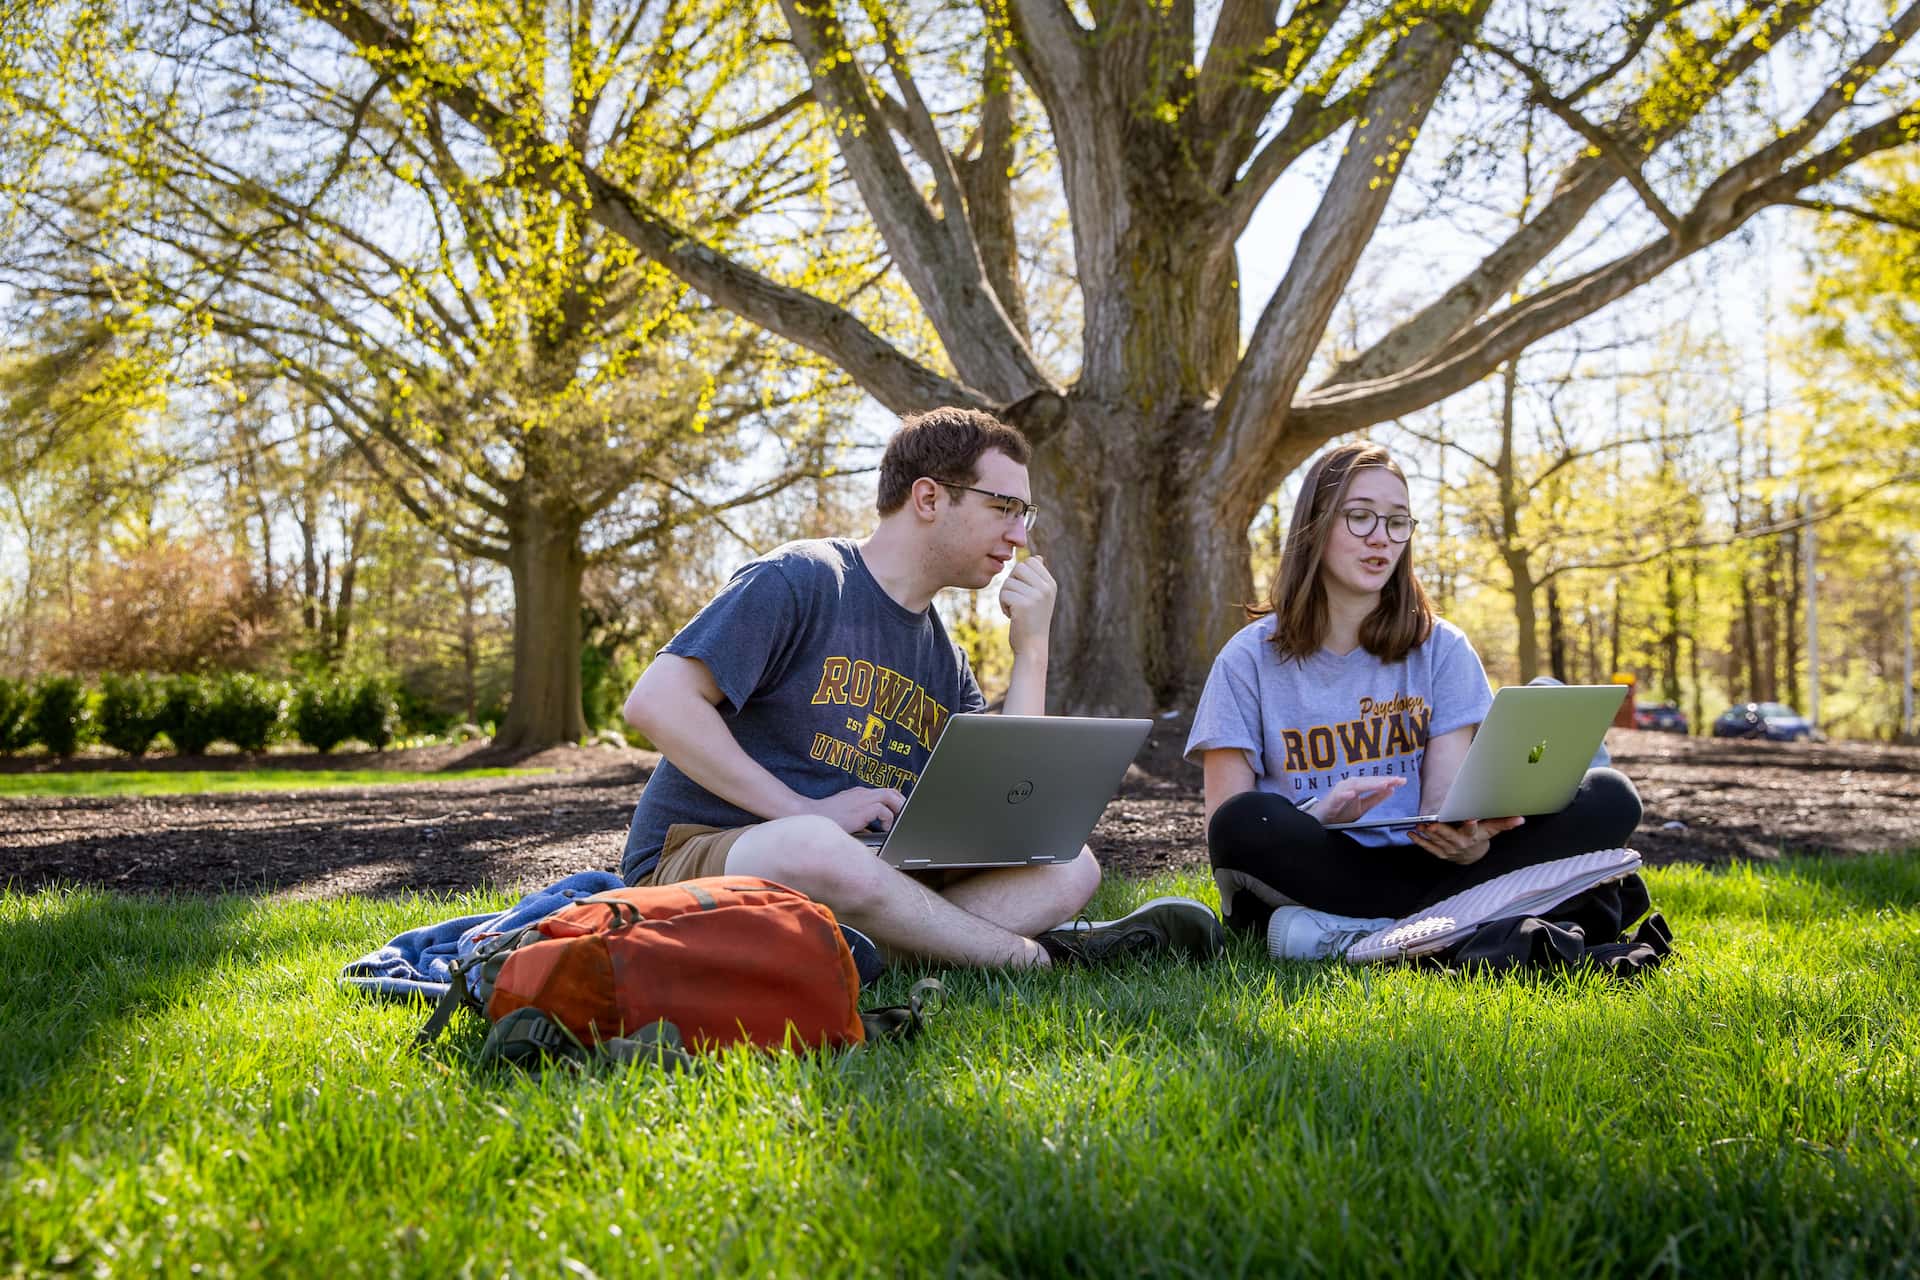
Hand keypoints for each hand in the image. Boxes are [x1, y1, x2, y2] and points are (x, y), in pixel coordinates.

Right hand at [807, 786, 906, 834]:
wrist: (808, 816)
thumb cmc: (825, 819)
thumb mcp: (846, 817)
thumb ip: (860, 819)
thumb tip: (872, 831)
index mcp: (859, 794)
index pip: (883, 792)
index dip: (895, 800)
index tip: (900, 810)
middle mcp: (862, 793)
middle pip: (891, 791)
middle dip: (902, 802)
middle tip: (905, 815)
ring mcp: (862, 799)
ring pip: (891, 796)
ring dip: (898, 808)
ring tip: (899, 820)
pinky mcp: (862, 809)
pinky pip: (883, 809)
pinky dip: (888, 819)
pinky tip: (885, 828)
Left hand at [999, 554, 1056, 653]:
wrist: (1032, 647)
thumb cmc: (1032, 621)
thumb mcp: (1040, 597)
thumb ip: (1037, 578)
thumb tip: (1037, 557)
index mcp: (1051, 584)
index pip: (1030, 561)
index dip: (1020, 574)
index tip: (1023, 591)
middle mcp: (1046, 588)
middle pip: (1018, 568)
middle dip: (1012, 583)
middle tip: (1016, 599)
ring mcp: (1036, 596)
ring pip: (1008, 582)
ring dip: (1006, 596)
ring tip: (1014, 610)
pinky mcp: (1023, 604)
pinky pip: (1004, 593)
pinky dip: (1003, 605)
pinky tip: (1012, 616)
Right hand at [1313, 776, 1405, 825]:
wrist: (1321, 820)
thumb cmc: (1341, 812)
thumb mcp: (1362, 806)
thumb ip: (1376, 798)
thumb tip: (1391, 789)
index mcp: (1357, 786)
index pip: (1375, 782)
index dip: (1388, 781)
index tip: (1402, 781)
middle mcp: (1349, 785)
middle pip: (1367, 782)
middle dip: (1382, 780)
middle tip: (1396, 780)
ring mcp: (1339, 792)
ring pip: (1356, 786)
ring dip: (1369, 785)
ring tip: (1382, 784)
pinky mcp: (1331, 801)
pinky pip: (1338, 797)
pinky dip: (1345, 795)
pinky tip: (1352, 794)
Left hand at [1408, 815, 1523, 864]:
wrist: (1472, 856)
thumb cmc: (1480, 837)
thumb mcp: (1492, 830)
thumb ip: (1504, 823)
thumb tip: (1520, 819)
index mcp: (1473, 837)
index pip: (1473, 831)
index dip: (1471, 825)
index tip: (1470, 818)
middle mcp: (1460, 844)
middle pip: (1450, 837)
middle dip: (1441, 831)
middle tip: (1432, 824)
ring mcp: (1449, 850)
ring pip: (1437, 842)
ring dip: (1427, 835)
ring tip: (1420, 826)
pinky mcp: (1440, 853)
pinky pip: (1428, 848)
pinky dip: (1419, 842)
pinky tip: (1411, 834)